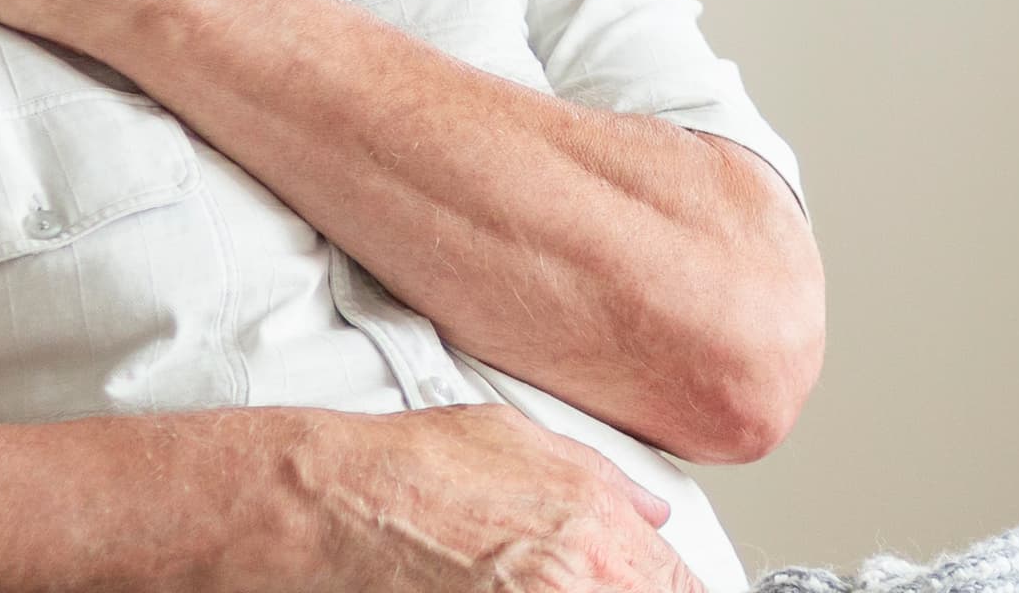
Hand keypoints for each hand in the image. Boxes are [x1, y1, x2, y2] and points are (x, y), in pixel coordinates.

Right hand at [266, 407, 700, 592]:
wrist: (336, 506)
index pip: (682, 584)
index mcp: (595, 527)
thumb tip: (651, 514)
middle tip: (596, 581)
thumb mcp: (521, 441)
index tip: (666, 587)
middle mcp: (573, 580)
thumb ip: (605, 482)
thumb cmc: (412, 469)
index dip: (678, 588)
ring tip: (548, 589)